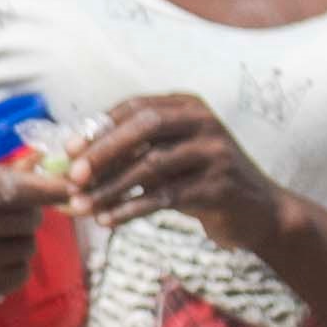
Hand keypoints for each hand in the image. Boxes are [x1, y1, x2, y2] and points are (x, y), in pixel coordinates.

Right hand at [0, 155, 65, 303]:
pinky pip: (20, 274)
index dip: (46, 189)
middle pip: (27, 219)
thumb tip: (41, 162)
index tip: (69, 187)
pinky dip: (15, 263)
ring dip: (21, 238)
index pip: (10, 189)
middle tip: (18, 210)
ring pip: (27, 247)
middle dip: (31, 212)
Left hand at [58, 92, 304, 279]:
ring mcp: (214, 152)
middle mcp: (203, 121)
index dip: (100, 126)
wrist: (257, 212)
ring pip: (152, 165)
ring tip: (82, 207)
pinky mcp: (219, 185)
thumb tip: (73, 160)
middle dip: (103, 152)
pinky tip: (109, 220)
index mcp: (187, 106)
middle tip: (73, 177)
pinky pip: (166, 196)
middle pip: (144, 128)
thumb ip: (133, 152)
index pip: (135, 107)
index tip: (69, 148)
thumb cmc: (200, 182)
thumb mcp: (170, 158)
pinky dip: (131, 208)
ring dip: (111, 188)